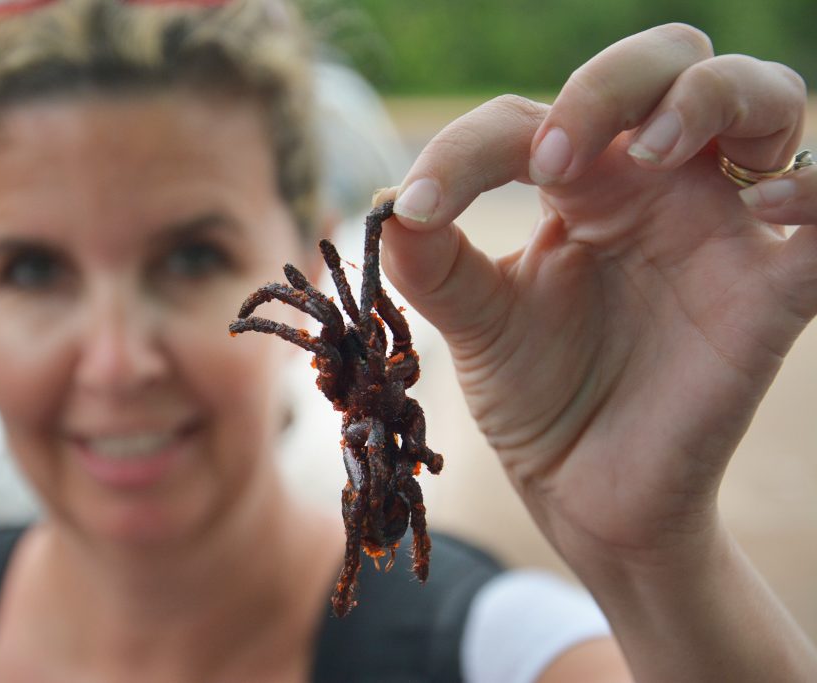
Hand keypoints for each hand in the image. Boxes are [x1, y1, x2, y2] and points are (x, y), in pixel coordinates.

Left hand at [379, 23, 814, 568]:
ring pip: (765, 101)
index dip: (470, 149)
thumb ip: (434, 263)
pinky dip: (814, 193)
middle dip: (613, 82)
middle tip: (553, 157)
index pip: (531, 118)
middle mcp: (656, 188)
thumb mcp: (475, 322)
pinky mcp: (769, 296)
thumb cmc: (536, 394)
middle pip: (671, 63)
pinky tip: (765, 207)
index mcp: (581, 185)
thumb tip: (386, 206)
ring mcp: (719, 232)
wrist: (583, 488)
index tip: (421, 210)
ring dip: (710, 101)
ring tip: (652, 152)